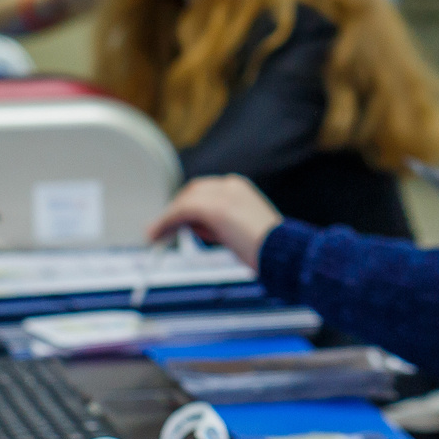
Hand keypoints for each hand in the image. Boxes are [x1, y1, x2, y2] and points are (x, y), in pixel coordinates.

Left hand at [148, 175, 283, 269]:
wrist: (283, 252)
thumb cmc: (269, 249)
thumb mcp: (242, 231)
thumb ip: (221, 225)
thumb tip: (201, 229)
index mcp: (239, 188)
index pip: (204, 190)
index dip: (187, 206)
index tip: (177, 222)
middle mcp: (229, 186)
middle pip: (191, 191)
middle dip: (175, 209)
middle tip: (161, 229)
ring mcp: (222, 195)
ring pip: (184, 201)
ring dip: (167, 218)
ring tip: (154, 235)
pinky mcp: (214, 208)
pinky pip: (181, 211)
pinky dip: (165, 222)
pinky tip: (155, 234)